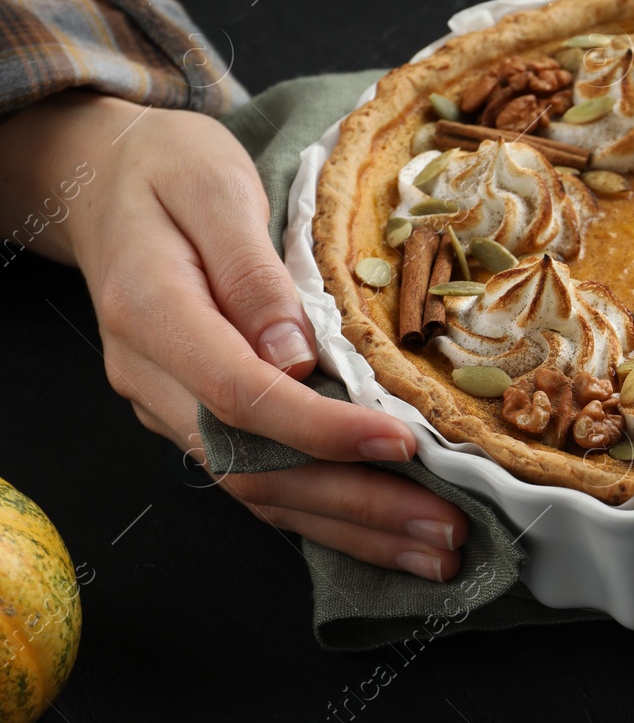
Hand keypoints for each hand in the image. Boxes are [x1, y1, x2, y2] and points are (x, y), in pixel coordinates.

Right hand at [0, 93, 468, 579]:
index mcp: (153, 316)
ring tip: (436, 552)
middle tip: (446, 531)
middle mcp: (153, 379)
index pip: (242, 396)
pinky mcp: (194, 416)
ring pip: (256, 491)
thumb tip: (297, 355)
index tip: (402, 443)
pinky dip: (323, 516)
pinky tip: (384, 537)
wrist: (98, 178)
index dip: (323, 429)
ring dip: (350, 529)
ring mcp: (169, 406)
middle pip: (254, 467)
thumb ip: (253, 272)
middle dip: (356, 507)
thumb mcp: (213, 188)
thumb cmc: (166, 170)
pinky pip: (255, 479)